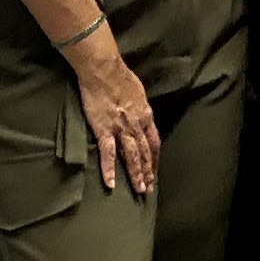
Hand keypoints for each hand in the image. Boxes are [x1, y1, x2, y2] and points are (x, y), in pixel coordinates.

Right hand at [72, 38, 159, 197]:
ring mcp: (121, 129)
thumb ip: (140, 105)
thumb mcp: (138, 91)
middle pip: (146, 153)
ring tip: (139, 190)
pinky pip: (108, 154)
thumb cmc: (119, 76)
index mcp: (145, 116)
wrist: (104, 70)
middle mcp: (137, 125)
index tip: (155, 170)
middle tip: (149, 188)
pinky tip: (110, 184)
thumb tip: (141, 111)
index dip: (155, 158)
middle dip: (149, 171)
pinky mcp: (104, 130)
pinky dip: (109, 170)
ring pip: (132, 157)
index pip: (154, 142)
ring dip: (136, 174)